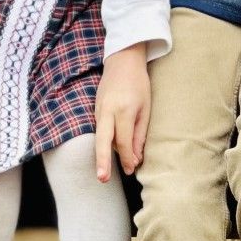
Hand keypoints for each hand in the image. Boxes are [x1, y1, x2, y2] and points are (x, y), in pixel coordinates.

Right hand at [93, 47, 151, 179]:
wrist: (122, 61)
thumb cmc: (139, 84)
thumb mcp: (145, 109)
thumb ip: (139, 134)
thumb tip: (136, 158)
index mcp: (123, 110)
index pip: (124, 141)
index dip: (127, 158)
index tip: (131, 170)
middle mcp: (107, 111)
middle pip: (103, 141)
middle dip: (103, 161)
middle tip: (103, 179)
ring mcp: (98, 110)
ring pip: (101, 137)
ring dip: (104, 154)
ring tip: (105, 173)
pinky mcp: (95, 109)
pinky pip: (101, 130)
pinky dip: (106, 141)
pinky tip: (111, 150)